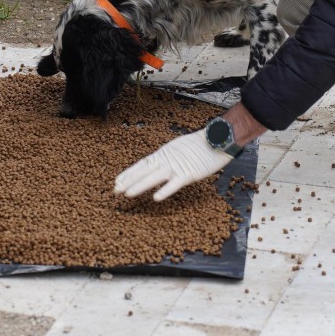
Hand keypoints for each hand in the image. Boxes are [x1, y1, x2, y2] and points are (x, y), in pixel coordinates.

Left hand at [114, 130, 232, 201]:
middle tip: (115, 190)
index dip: (128, 173)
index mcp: (164, 153)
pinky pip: (175, 184)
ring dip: (140, 185)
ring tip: (127, 193)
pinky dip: (166, 190)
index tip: (117, 182)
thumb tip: (158, 165)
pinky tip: (156, 197)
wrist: (219, 138)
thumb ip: (168, 157)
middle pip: (144, 171)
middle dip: (128, 181)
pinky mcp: (190, 173)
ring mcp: (177, 166)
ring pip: (155, 177)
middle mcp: (167, 159)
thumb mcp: (180, 148)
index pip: (142, 164)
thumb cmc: (202, 145)